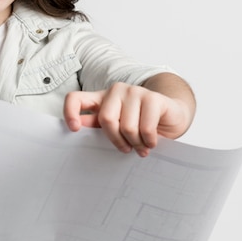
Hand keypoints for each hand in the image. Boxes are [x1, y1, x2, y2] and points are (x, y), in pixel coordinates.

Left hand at [63, 81, 192, 156]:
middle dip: (117, 140)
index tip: (75, 129)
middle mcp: (116, 91)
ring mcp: (135, 91)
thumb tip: (78, 128)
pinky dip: (148, 141)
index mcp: (101, 98)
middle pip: (106, 119)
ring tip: (141, 146)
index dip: (70, 112)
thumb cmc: (140, 123)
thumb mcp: (116, 126)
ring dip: (136, 143)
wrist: (172, 116)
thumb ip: (97, 126)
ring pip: (127, 126)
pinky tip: (151, 142)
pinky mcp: (153, 98)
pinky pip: (146, 127)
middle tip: (126, 149)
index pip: (75, 98)